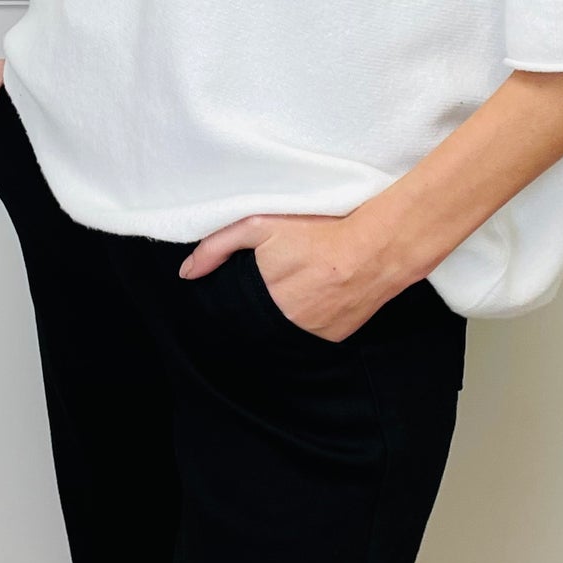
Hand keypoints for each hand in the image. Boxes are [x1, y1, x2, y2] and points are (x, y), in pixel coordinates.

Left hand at [178, 210, 405, 343]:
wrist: (376, 248)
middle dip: (265, 300)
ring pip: (286, 328)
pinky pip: (313, 332)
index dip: (240, 292)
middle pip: (260, 318)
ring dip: (288, 311)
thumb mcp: (261, 224)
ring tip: (304, 281)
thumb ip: (218, 245)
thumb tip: (186, 272)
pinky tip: (321, 292)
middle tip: (282, 274)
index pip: (234, 310)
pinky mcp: (334, 339)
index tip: (251, 278)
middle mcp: (283, 324)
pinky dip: (312, 316)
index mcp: (262, 297)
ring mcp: (311, 335)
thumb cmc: (318, 230)